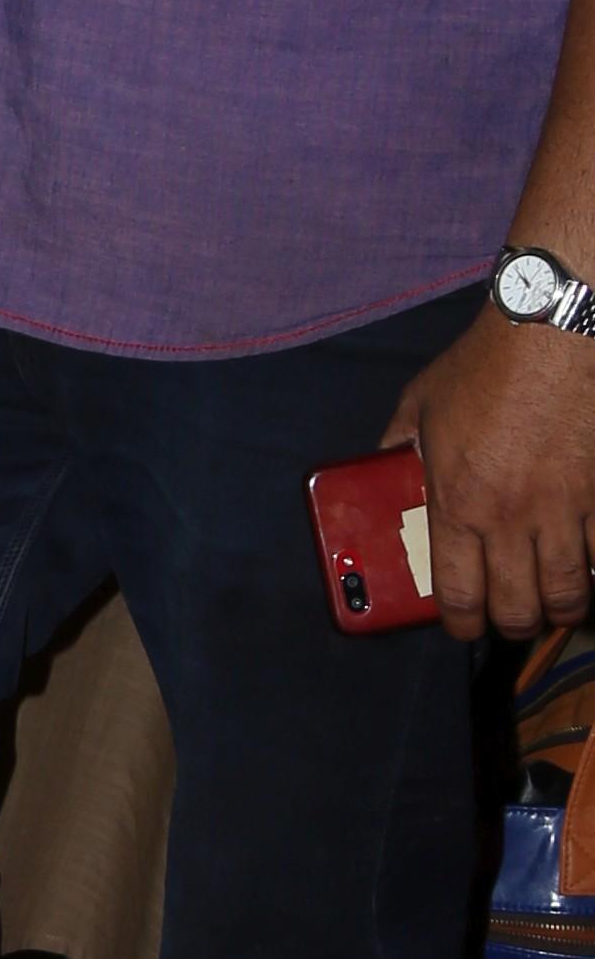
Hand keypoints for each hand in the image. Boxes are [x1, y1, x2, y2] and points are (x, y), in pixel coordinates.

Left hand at [390, 305, 594, 636]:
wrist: (555, 333)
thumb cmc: (486, 365)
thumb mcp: (422, 403)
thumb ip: (398, 445)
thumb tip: (383, 468)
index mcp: (457, 502)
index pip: (457, 594)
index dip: (461, 625)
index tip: (464, 626)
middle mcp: (511, 517)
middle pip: (517, 608)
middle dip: (513, 625)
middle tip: (512, 617)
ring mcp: (565, 510)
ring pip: (570, 594)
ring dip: (560, 608)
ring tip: (555, 602)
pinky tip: (587, 563)